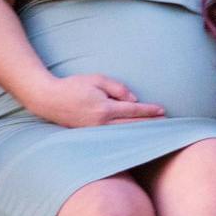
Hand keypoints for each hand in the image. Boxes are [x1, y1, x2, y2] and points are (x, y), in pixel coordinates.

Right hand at [30, 74, 164, 127]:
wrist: (48, 99)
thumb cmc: (73, 86)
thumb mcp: (97, 79)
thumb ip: (118, 88)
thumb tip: (134, 100)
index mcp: (104, 109)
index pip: (133, 111)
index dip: (149, 111)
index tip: (162, 110)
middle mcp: (101, 124)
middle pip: (132, 126)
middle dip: (150, 124)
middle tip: (166, 124)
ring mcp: (95, 132)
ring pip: (124, 134)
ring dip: (140, 132)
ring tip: (155, 131)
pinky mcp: (90, 135)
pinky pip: (113, 136)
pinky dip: (126, 135)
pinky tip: (135, 135)